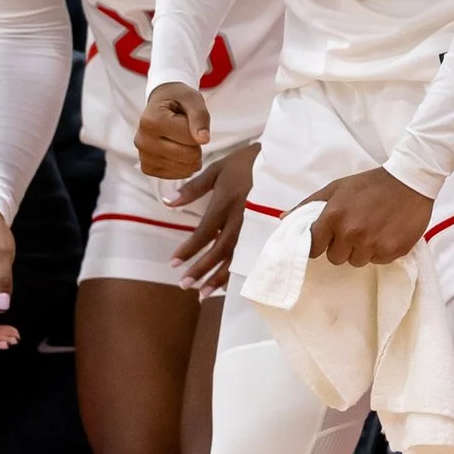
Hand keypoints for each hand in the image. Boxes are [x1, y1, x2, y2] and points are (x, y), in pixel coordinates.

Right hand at [137, 82, 209, 180]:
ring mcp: (142, 156)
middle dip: (196, 145)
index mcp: (151, 120)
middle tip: (188, 132)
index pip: (190, 137)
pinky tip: (180, 153)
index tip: (188, 119)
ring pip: (183, 167)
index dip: (198, 130)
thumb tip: (203, 140)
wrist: (162, 104)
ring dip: (192, 157)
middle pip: (187, 155)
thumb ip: (200, 117)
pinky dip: (183, 167)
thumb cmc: (178, 100)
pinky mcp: (147, 167)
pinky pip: (174, 175)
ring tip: (183, 141)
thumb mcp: (192, 99)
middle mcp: (142, 140)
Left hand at [171, 142, 257, 294]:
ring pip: (238, 257)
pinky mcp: (270, 230)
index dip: (189, 249)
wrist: (286, 159)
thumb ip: (194, 187)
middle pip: (220, 250)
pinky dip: (241, 271)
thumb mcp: (219, 169)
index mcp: (227, 202)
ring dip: (219, 277)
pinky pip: (254, 255)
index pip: (204, 232)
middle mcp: (242, 218)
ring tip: (203, 293)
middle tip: (184, 285)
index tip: (174, 263)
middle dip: (201, 269)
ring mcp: (258, 226)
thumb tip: (167, 202)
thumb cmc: (248, 163)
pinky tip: (231, 284)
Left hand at [304, 169, 435, 266]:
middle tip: (356, 228)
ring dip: (362, 250)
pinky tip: (386, 233)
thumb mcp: (336, 188)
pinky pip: (378, 261)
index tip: (328, 237)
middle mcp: (351, 232)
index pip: (313, 248)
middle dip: (342, 246)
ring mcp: (373, 243)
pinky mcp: (392, 250)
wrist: (411, 180)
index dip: (320, 243)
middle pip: (335, 258)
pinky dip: (380, 251)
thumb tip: (284, 220)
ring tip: (372, 229)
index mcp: (334, 216)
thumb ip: (309, 205)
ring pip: (357, 261)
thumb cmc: (370, 183)